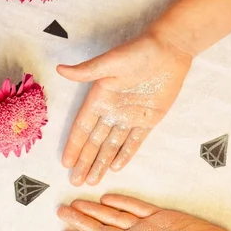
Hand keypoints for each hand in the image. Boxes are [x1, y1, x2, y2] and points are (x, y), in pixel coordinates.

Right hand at [57, 29, 191, 185]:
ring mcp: (130, 117)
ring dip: (102, 163)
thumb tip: (60, 70)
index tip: (65, 163)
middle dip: (85, 161)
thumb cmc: (139, 51)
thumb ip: (87, 71)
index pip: (83, 127)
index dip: (74, 145)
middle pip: (95, 142)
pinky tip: (116, 168)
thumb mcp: (111, 61)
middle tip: (75, 181)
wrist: (170, 49)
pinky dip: (125, 155)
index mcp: (99, 97)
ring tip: (92, 181)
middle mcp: (112, 110)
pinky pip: (134, 141)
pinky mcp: (148, 119)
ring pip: (112, 145)